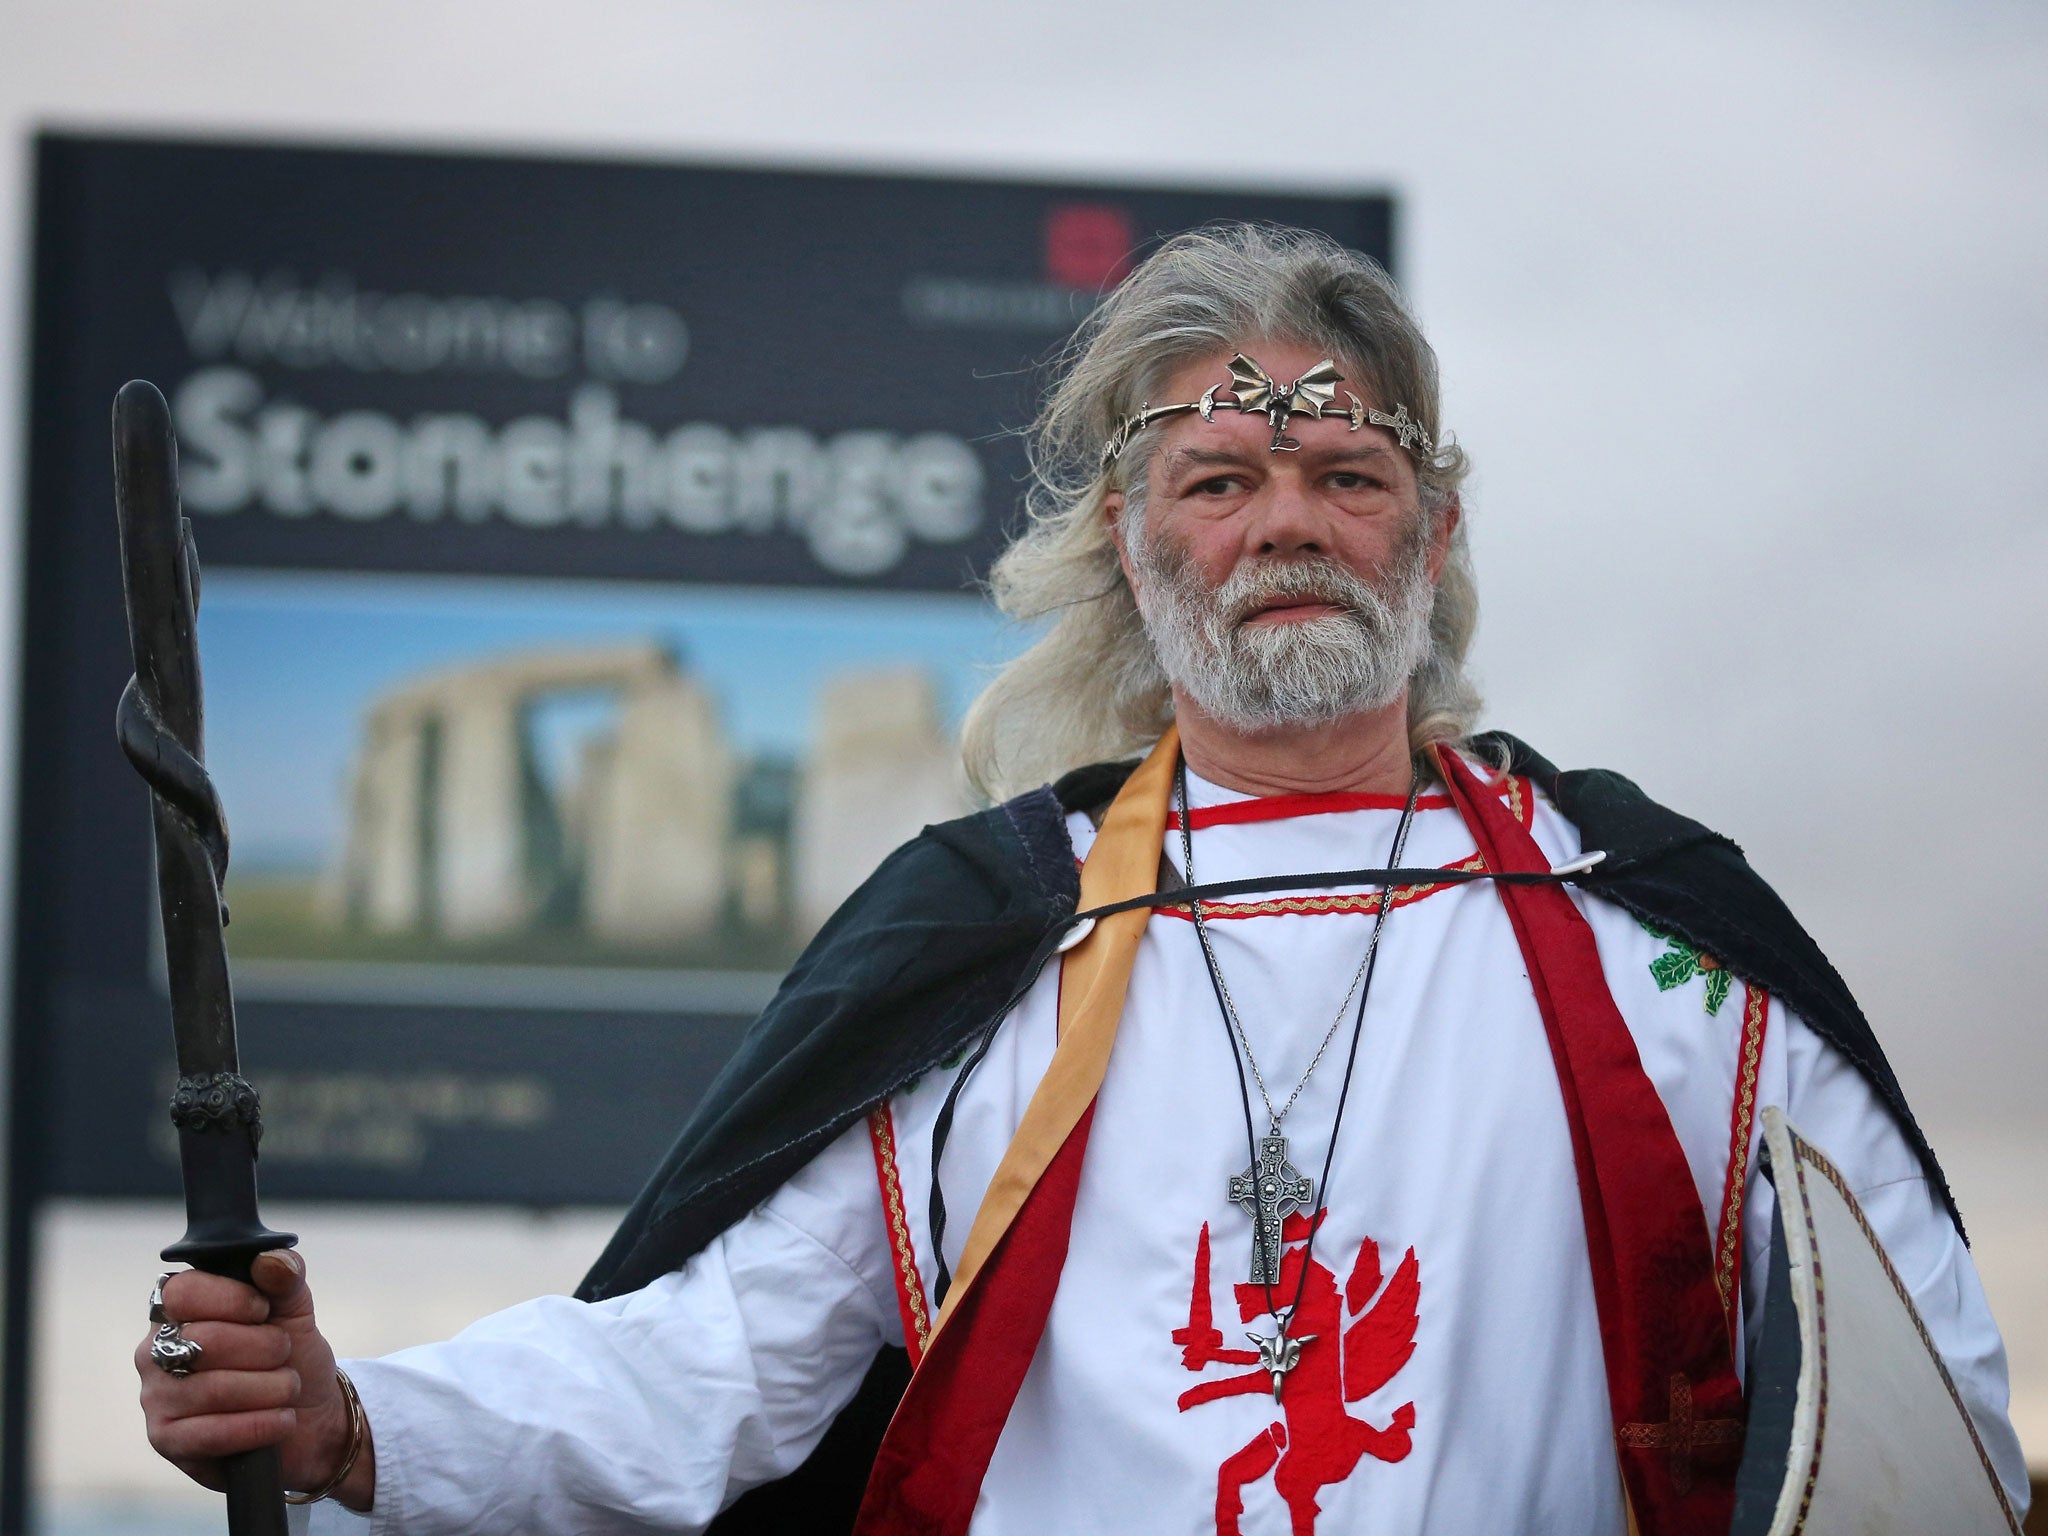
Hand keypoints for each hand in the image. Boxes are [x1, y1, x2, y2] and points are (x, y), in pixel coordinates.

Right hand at [136, 1250, 373, 1510]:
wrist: (307, 1419)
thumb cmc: (291, 1359)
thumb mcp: (295, 1311)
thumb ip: (285, 1277)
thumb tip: (271, 1259)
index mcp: (178, 1311)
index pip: (182, 1292)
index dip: (232, 1299)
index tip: (265, 1310)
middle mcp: (155, 1352)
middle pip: (205, 1341)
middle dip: (266, 1348)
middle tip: (285, 1355)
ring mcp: (156, 1398)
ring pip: (214, 1388)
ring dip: (271, 1388)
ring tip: (288, 1388)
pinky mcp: (167, 1441)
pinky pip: (211, 1433)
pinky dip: (260, 1425)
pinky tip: (282, 1420)